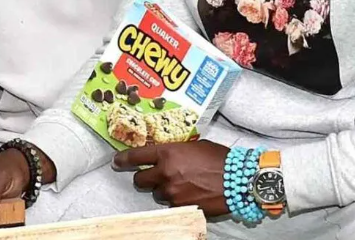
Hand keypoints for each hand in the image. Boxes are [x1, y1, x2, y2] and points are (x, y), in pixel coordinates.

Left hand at [113, 140, 229, 216]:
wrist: (237, 180)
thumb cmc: (219, 158)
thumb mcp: (195, 146)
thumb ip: (177, 150)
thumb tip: (168, 155)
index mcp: (168, 152)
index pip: (137, 156)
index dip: (123, 159)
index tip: (117, 161)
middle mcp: (165, 172)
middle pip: (140, 180)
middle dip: (145, 178)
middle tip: (154, 175)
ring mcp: (171, 192)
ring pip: (156, 193)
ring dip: (164, 189)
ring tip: (181, 184)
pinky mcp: (180, 207)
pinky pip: (170, 204)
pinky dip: (176, 199)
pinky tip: (189, 193)